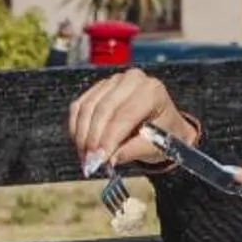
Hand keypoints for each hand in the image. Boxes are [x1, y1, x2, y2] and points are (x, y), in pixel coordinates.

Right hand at [65, 70, 197, 176]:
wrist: (165, 124)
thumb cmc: (164, 134)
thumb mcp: (155, 146)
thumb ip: (132, 151)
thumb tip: (109, 159)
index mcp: (152, 91)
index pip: (124, 116)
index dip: (109, 139)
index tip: (99, 160)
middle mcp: (133, 80)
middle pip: (103, 109)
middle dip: (93, 139)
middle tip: (89, 161)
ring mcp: (114, 81)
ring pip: (88, 107)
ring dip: (82, 134)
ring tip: (85, 156)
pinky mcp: (100, 86)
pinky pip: (80, 105)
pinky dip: (76, 126)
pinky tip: (80, 142)